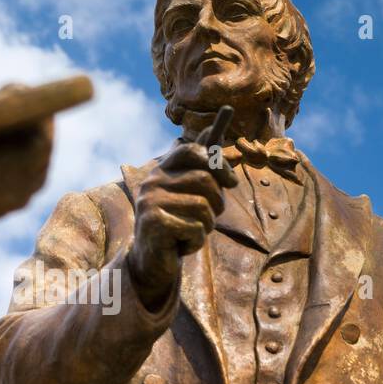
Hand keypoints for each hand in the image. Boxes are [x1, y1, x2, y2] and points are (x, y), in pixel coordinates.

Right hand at [128, 113, 236, 308]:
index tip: (232, 182)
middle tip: (209, 217)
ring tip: (191, 231)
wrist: (151, 260)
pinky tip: (181, 244)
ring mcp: (150, 201)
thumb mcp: (191, 191)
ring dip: (206, 225)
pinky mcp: (153, 223)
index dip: (217, 162)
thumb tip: (215, 123)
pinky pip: (196, 227)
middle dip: (217, 203)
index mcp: (162, 170)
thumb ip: (203, 162)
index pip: (191, 150)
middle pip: (205, 179)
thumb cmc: (177, 223)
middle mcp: (152, 181)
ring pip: (204, 206)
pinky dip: (196, 240)